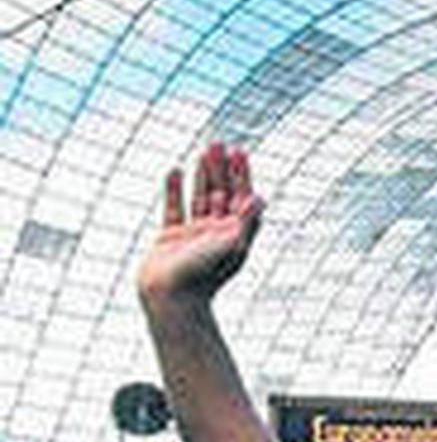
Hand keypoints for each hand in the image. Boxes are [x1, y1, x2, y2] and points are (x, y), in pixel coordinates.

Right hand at [137, 143, 263, 304]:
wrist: (169, 298)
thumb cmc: (201, 275)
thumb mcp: (228, 246)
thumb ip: (243, 221)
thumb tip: (260, 198)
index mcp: (235, 238)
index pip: (242, 200)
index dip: (242, 177)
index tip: (240, 153)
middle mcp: (216, 235)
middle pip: (222, 195)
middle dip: (222, 170)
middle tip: (219, 143)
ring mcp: (193, 236)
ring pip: (200, 198)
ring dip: (202, 175)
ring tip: (203, 151)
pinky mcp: (170, 238)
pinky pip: (174, 209)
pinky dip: (174, 190)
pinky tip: (175, 170)